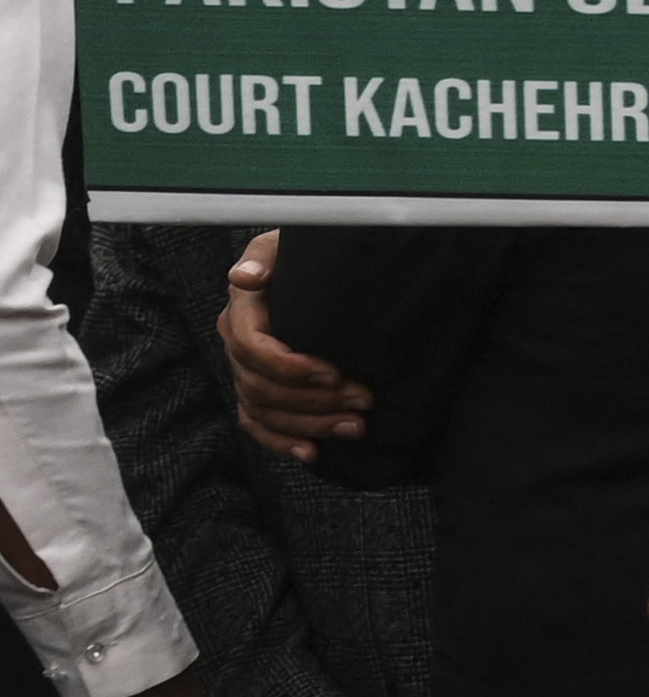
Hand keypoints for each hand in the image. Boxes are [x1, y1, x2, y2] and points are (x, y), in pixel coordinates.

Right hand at [222, 230, 367, 458]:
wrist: (317, 271)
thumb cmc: (307, 255)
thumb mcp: (290, 244)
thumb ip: (267, 255)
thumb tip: (245, 278)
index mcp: (243, 310)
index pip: (254, 348)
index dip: (291, 367)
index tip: (335, 373)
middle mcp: (237, 343)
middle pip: (262, 386)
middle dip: (313, 400)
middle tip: (363, 401)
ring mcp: (245, 370)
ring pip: (263, 409)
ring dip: (309, 424)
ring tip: (355, 427)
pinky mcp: (257, 391)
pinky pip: (258, 424)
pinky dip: (282, 441)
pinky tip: (312, 452)